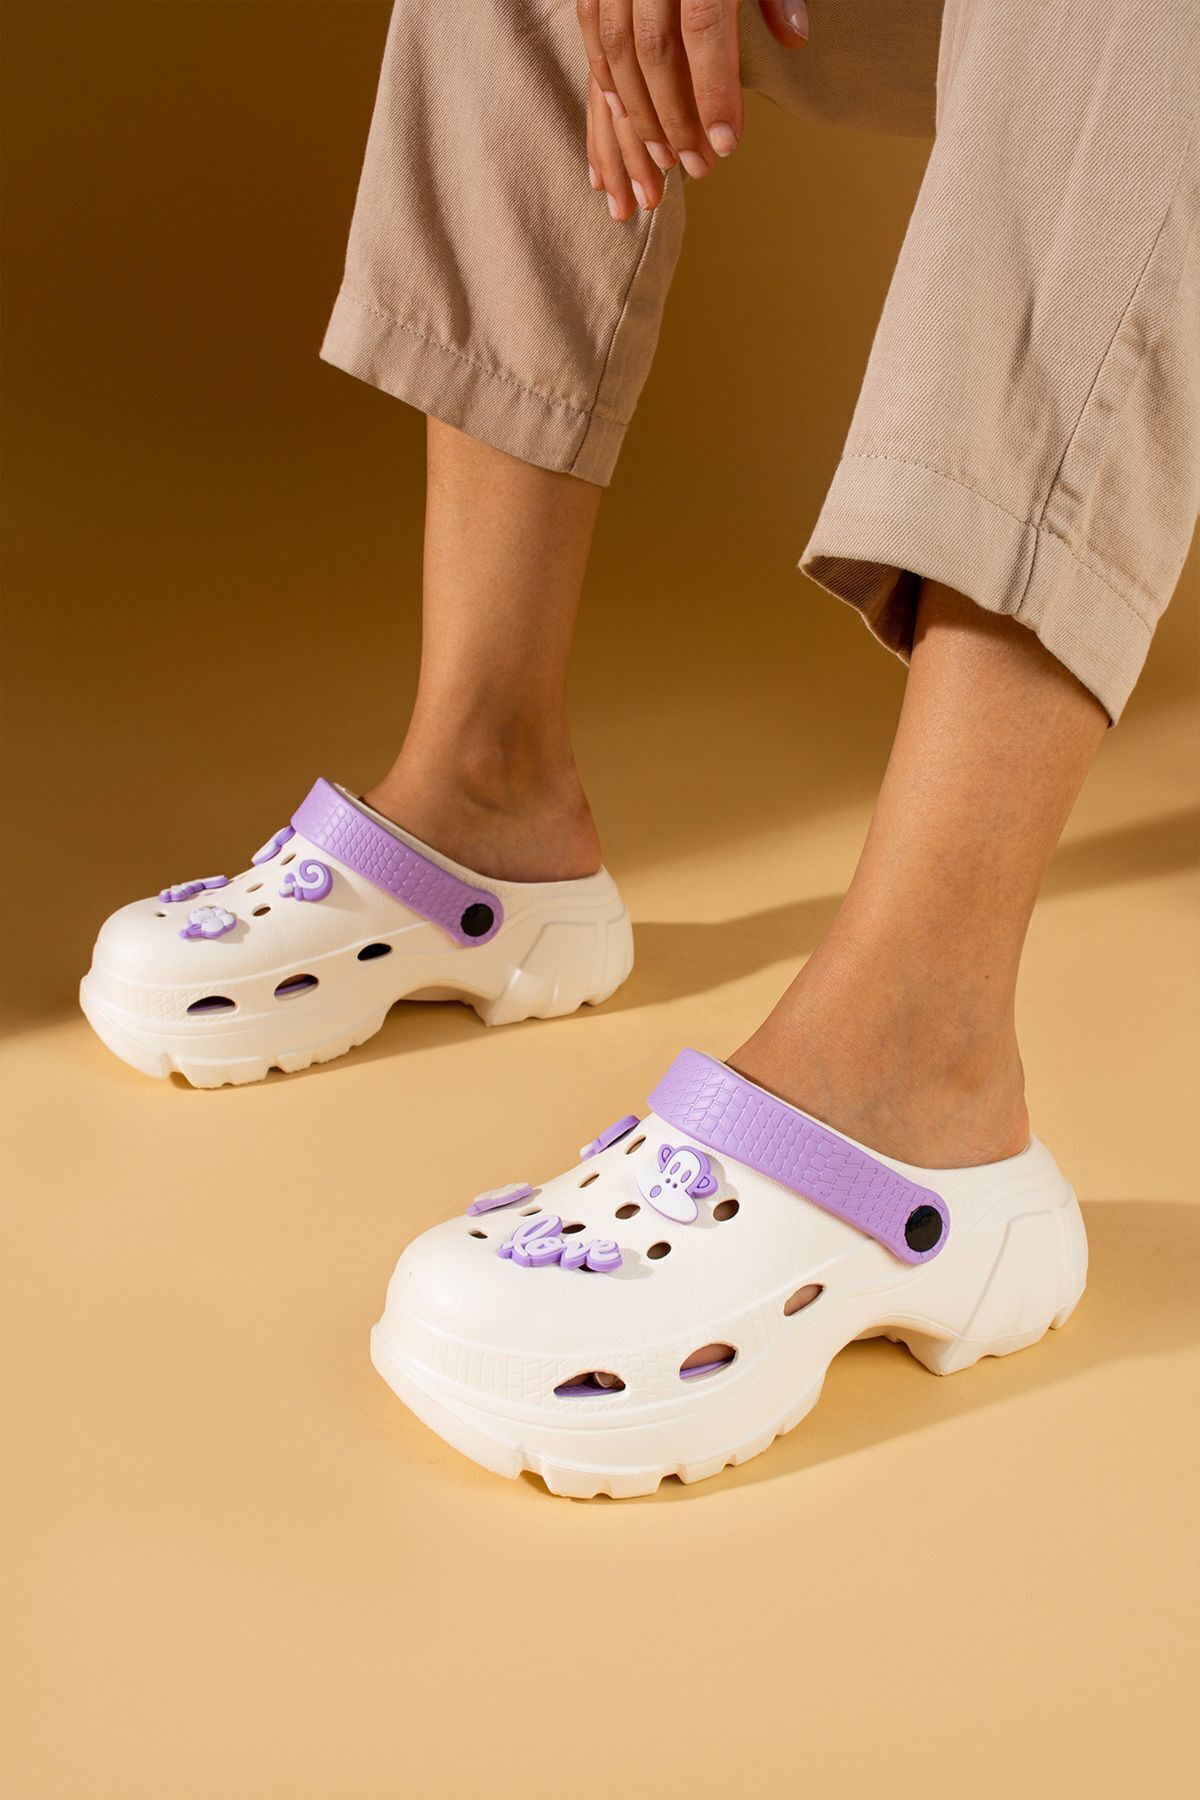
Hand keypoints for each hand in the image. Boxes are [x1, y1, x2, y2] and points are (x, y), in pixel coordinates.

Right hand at [579, 1, 808, 219]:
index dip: (712, 92)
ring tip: (655, 178)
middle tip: (697, 170)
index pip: (701, 27)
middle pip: (651, 51)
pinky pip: (590, 44)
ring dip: (632, 124)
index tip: (726, 146)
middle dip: (673, 120)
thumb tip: (793, 36)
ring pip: (613, 54)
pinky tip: (612, 147)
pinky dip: (602, 98)